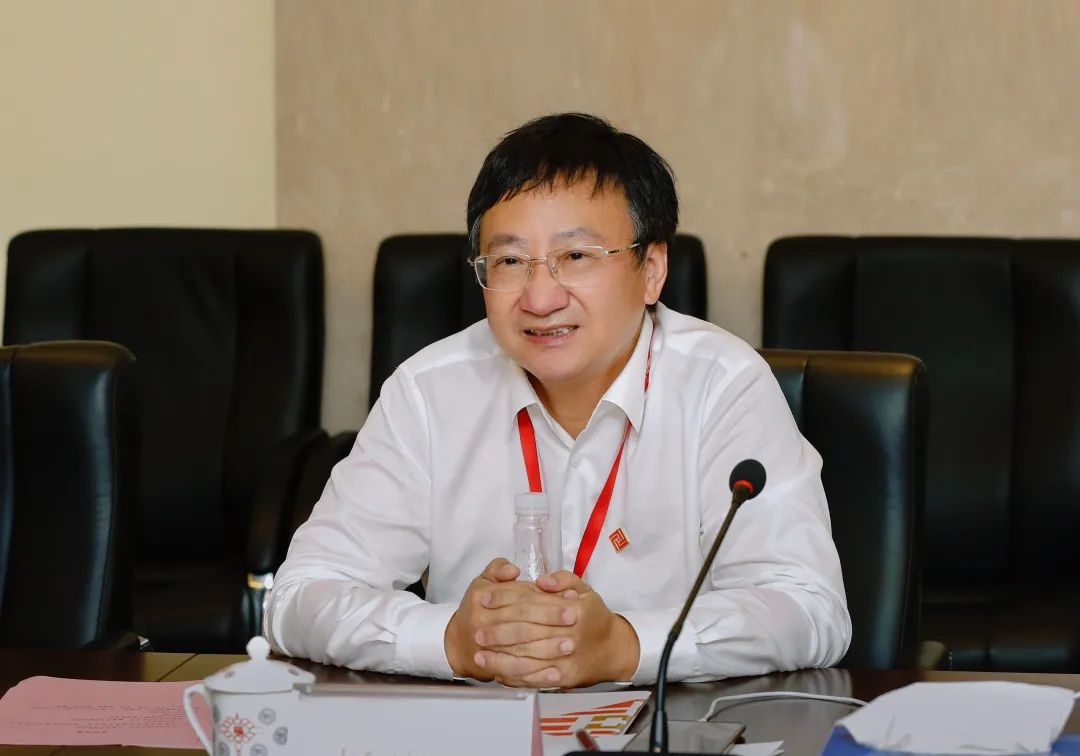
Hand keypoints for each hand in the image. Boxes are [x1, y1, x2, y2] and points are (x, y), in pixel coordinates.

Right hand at [444, 558, 575, 681]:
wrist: (458, 642)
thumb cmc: (477, 608)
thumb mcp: (483, 581)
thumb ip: (498, 569)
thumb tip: (514, 571)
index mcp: (482, 597)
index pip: (519, 598)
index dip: (545, 599)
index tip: (569, 600)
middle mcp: (481, 623)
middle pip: (521, 622)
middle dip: (549, 621)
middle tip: (574, 619)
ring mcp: (486, 649)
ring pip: (520, 649)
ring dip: (547, 649)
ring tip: (569, 645)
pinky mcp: (493, 669)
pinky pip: (516, 674)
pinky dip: (537, 675)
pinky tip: (556, 673)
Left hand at [475, 571, 639, 687]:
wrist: (613, 649)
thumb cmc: (594, 617)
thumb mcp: (585, 590)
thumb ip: (563, 579)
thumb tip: (540, 581)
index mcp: (573, 609)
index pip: (531, 603)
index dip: (505, 600)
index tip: (485, 599)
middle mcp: (570, 634)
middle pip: (526, 633)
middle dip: (497, 633)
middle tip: (476, 632)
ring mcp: (567, 659)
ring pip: (527, 660)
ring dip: (500, 659)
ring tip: (479, 656)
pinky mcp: (564, 678)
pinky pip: (535, 679)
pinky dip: (514, 678)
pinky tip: (498, 673)